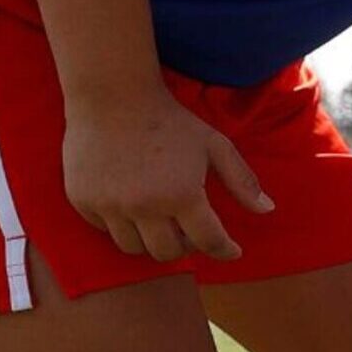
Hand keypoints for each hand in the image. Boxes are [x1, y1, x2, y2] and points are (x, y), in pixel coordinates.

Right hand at [62, 89, 272, 260]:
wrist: (113, 97)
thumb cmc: (171, 121)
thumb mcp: (214, 145)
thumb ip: (242, 180)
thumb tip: (268, 211)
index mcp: (182, 194)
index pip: (208, 241)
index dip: (224, 250)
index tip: (232, 251)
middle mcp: (144, 207)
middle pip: (168, 253)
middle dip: (186, 247)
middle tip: (192, 233)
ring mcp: (110, 206)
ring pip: (134, 248)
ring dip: (152, 241)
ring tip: (162, 224)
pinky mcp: (83, 201)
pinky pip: (106, 230)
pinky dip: (122, 226)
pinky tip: (133, 209)